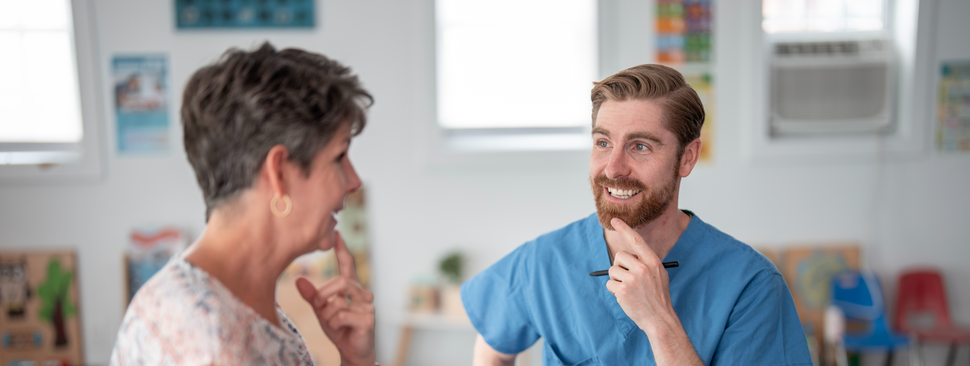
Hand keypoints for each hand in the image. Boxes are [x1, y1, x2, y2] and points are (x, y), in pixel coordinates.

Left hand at [296, 231, 375, 365]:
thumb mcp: (321, 311)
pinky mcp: (368, 319)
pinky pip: (341, 316)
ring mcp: (367, 306)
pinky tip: (342, 329)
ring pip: (338, 301)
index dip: (342, 249)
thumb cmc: (339, 328)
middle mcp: (362, 293)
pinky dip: (334, 324)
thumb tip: (298, 280)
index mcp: (351, 288)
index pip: (348, 264)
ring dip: (328, 315)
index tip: (337, 233)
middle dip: (323, 294)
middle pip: (340, 281)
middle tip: (318, 306)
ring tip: (333, 323)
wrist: (352, 351)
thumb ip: (312, 296)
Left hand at [604, 218, 676, 333]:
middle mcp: (643, 268)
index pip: (636, 240)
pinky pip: (609, 284)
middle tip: (628, 279)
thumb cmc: (658, 297)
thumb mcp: (658, 275)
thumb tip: (626, 257)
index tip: (614, 219)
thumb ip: (645, 264)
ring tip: (629, 291)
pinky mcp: (623, 290)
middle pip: (619, 256)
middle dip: (619, 266)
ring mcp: (632, 279)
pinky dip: (614, 291)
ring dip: (617, 281)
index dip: (624, 228)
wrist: (660, 319)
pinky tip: (626, 298)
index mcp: (653, 262)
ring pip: (612, 271)